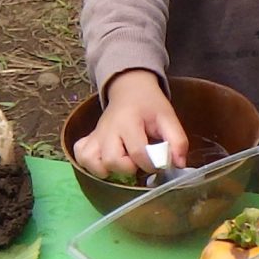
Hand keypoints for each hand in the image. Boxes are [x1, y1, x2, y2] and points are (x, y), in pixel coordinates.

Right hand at [72, 70, 186, 177]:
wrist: (130, 89)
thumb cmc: (149, 105)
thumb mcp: (168, 117)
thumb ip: (177, 140)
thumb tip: (179, 164)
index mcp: (129, 121)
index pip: (138, 152)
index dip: (153, 164)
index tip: (161, 163)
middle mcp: (108, 129)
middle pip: (112, 160)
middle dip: (129, 168)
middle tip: (140, 162)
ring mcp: (95, 134)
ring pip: (91, 161)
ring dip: (108, 169)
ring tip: (123, 164)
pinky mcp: (88, 138)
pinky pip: (80, 155)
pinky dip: (90, 164)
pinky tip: (105, 163)